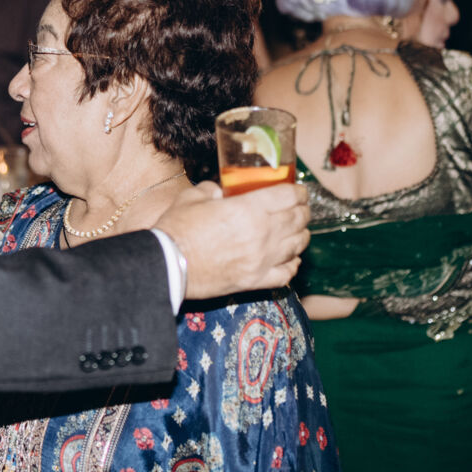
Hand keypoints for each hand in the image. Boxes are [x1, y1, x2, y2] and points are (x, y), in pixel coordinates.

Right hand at [154, 180, 309, 298]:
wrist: (167, 265)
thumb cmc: (177, 229)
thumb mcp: (193, 197)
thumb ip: (212, 190)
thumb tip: (220, 191)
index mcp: (249, 209)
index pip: (288, 196)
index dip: (298, 191)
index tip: (299, 190)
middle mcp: (262, 235)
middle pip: (297, 219)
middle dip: (303, 211)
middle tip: (302, 208)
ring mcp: (261, 260)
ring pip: (297, 246)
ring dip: (302, 236)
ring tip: (300, 231)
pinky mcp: (255, 281)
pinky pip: (286, 274)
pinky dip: (293, 265)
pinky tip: (291, 260)